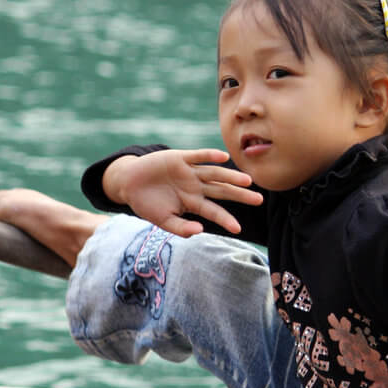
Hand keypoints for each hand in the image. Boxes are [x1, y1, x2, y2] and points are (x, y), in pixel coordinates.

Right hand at [103, 148, 262, 236]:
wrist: (128, 184)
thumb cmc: (147, 204)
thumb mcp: (163, 221)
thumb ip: (181, 228)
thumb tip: (200, 231)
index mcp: (193, 202)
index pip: (214, 211)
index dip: (226, 219)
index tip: (238, 229)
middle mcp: (196, 186)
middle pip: (222, 191)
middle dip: (240, 195)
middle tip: (259, 200)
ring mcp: (189, 172)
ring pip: (214, 174)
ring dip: (230, 176)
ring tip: (247, 181)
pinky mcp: (180, 158)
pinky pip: (198, 156)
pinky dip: (209, 156)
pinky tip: (223, 158)